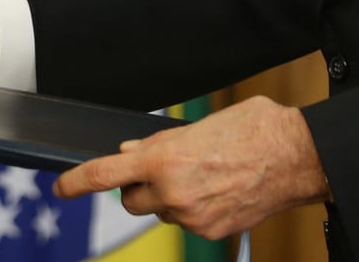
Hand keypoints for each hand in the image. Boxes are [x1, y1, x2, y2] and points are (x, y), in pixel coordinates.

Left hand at [52, 97, 327, 238]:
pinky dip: (193, 209)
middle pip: (131, 201)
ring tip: (201, 174)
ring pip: (161, 212)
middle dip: (137, 187)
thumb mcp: (198, 125)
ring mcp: (193, 217)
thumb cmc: (252, 129)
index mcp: (164, 159)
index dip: (77, 181)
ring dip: (168, 198)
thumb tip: (132, 152)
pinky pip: (187, 222)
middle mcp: (173, 193)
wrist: (298, 156)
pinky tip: (217, 190)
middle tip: (158, 170)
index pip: (105, 174)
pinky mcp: (212, 232)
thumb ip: (159, 143)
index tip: (61, 187)